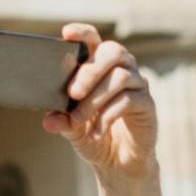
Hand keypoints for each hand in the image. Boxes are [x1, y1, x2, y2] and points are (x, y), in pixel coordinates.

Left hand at [44, 24, 155, 177]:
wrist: (118, 162)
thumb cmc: (93, 134)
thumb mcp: (72, 128)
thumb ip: (62, 120)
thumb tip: (49, 121)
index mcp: (100, 66)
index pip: (94, 40)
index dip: (83, 33)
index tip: (66, 33)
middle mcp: (122, 68)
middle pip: (113, 51)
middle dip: (90, 70)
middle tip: (72, 92)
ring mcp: (137, 85)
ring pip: (121, 77)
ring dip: (95, 98)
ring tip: (77, 120)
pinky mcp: (147, 105)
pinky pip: (130, 100)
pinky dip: (108, 116)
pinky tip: (95, 133)